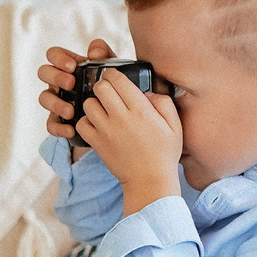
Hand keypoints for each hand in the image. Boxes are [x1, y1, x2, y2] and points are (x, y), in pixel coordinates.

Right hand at [37, 38, 115, 155]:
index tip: (72, 66)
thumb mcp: (111, 69)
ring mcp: (56, 100)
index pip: (54, 54)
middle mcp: (58, 81)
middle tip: (71, 83)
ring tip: (71, 111)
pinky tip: (71, 129)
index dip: (58, 58)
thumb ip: (105, 56)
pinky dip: (59, 127)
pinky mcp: (58, 120)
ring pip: (44, 98)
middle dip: (55, 77)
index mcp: (68, 66)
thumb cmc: (111, 86)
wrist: (117, 115)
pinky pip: (50, 124)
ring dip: (55, 103)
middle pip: (43, 72)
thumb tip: (94, 51)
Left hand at [74, 66, 181, 210]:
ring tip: (103, 109)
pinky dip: (86, 122)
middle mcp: (121, 117)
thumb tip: (147, 92)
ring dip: (94, 103)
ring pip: (88, 104)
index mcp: (141, 110)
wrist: (149, 181)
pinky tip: (96, 125)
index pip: (118, 79)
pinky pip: (81, 124)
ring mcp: (107, 131)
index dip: (114, 74)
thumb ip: (164, 102)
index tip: (116, 78)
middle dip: (103, 86)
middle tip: (109, 92)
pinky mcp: (97, 143)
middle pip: (100, 87)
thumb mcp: (175, 125)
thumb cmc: (164, 154)